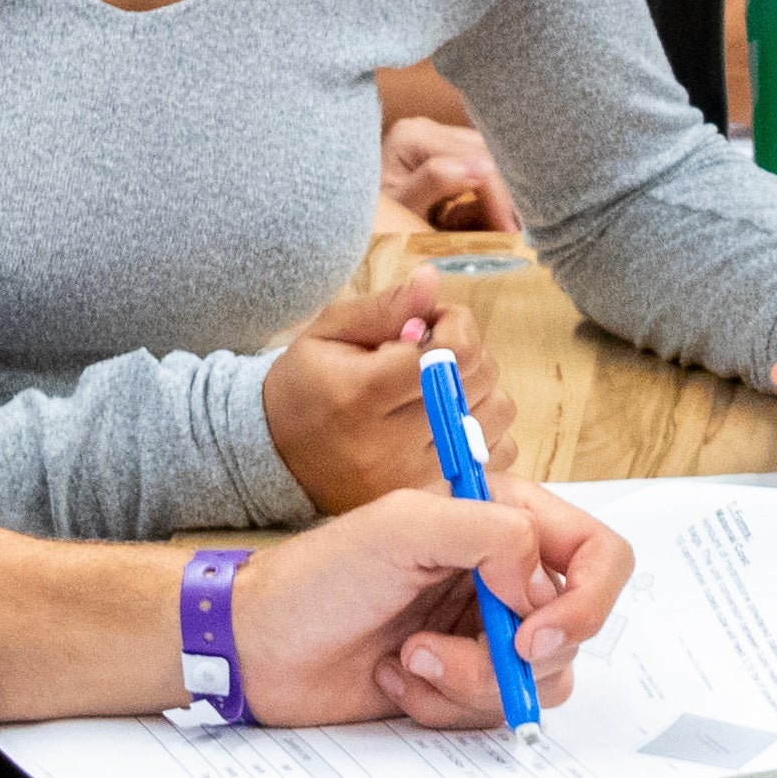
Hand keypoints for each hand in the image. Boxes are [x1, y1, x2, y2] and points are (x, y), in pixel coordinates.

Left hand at [230, 478, 626, 727]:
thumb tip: (542, 590)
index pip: (598, 554)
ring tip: (406, 658)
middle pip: (573, 630)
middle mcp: (504, 577)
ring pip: (538, 681)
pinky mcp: (461, 683)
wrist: (258, 648)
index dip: (587, 600)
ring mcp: (485, 634)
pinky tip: (394, 678)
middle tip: (450, 652)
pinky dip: (443, 703)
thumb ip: (491, 534)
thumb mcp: (402, 526)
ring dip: (469, 680)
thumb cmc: (318, 577)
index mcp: (504, 520)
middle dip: (514, 655)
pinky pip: (493, 712)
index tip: (536, 632)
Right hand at [259, 269, 507, 511]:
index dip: (456, 323)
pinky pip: (498, 454)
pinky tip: (448, 419)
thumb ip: (384, 307)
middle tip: (434, 352)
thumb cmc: (307, 384)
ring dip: (479, 390)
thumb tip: (432, 280)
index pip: (455, 353)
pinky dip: (483, 429)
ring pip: (497, 415)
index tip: (435, 321)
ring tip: (440, 387)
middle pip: (479, 380)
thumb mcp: (329, 332)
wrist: (278, 457)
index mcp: (362, 394)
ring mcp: (414, 478)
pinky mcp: (429, 497)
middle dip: (467, 352)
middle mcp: (390, 444)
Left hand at [380, 116, 522, 235]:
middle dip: (502, 194)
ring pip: (486, 158)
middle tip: (516, 232)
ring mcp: (436, 136)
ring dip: (499, 193)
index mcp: (412, 136)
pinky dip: (489, 192)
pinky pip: (478, 165)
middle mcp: (425, 127)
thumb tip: (479, 168)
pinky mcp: (444, 150)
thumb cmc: (372, 220)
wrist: (353, 225)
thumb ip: (435, 183)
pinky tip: (496, 215)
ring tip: (509, 226)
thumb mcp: (401, 208)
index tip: (510, 231)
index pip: (471, 159)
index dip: (496, 195)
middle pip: (483, 154)